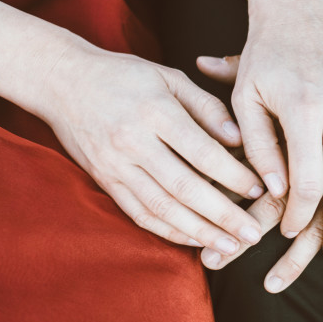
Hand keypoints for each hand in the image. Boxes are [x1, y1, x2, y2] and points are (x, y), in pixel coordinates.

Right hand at [36, 42, 265, 252]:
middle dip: (223, 215)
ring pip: (163, 208)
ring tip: (231, 246)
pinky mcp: (105, 182)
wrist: (62, 82)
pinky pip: (140, 214)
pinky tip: (195, 241)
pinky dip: (169, 231)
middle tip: (254, 233)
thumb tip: (239, 139)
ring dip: (199, 232)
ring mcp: (116, 166)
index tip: (260, 189)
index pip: (202, 152)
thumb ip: (206, 107)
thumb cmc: (124, 75)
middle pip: (185, 187)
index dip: (233, 175)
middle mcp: (134, 142)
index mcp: (155, 111)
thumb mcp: (169, 77)